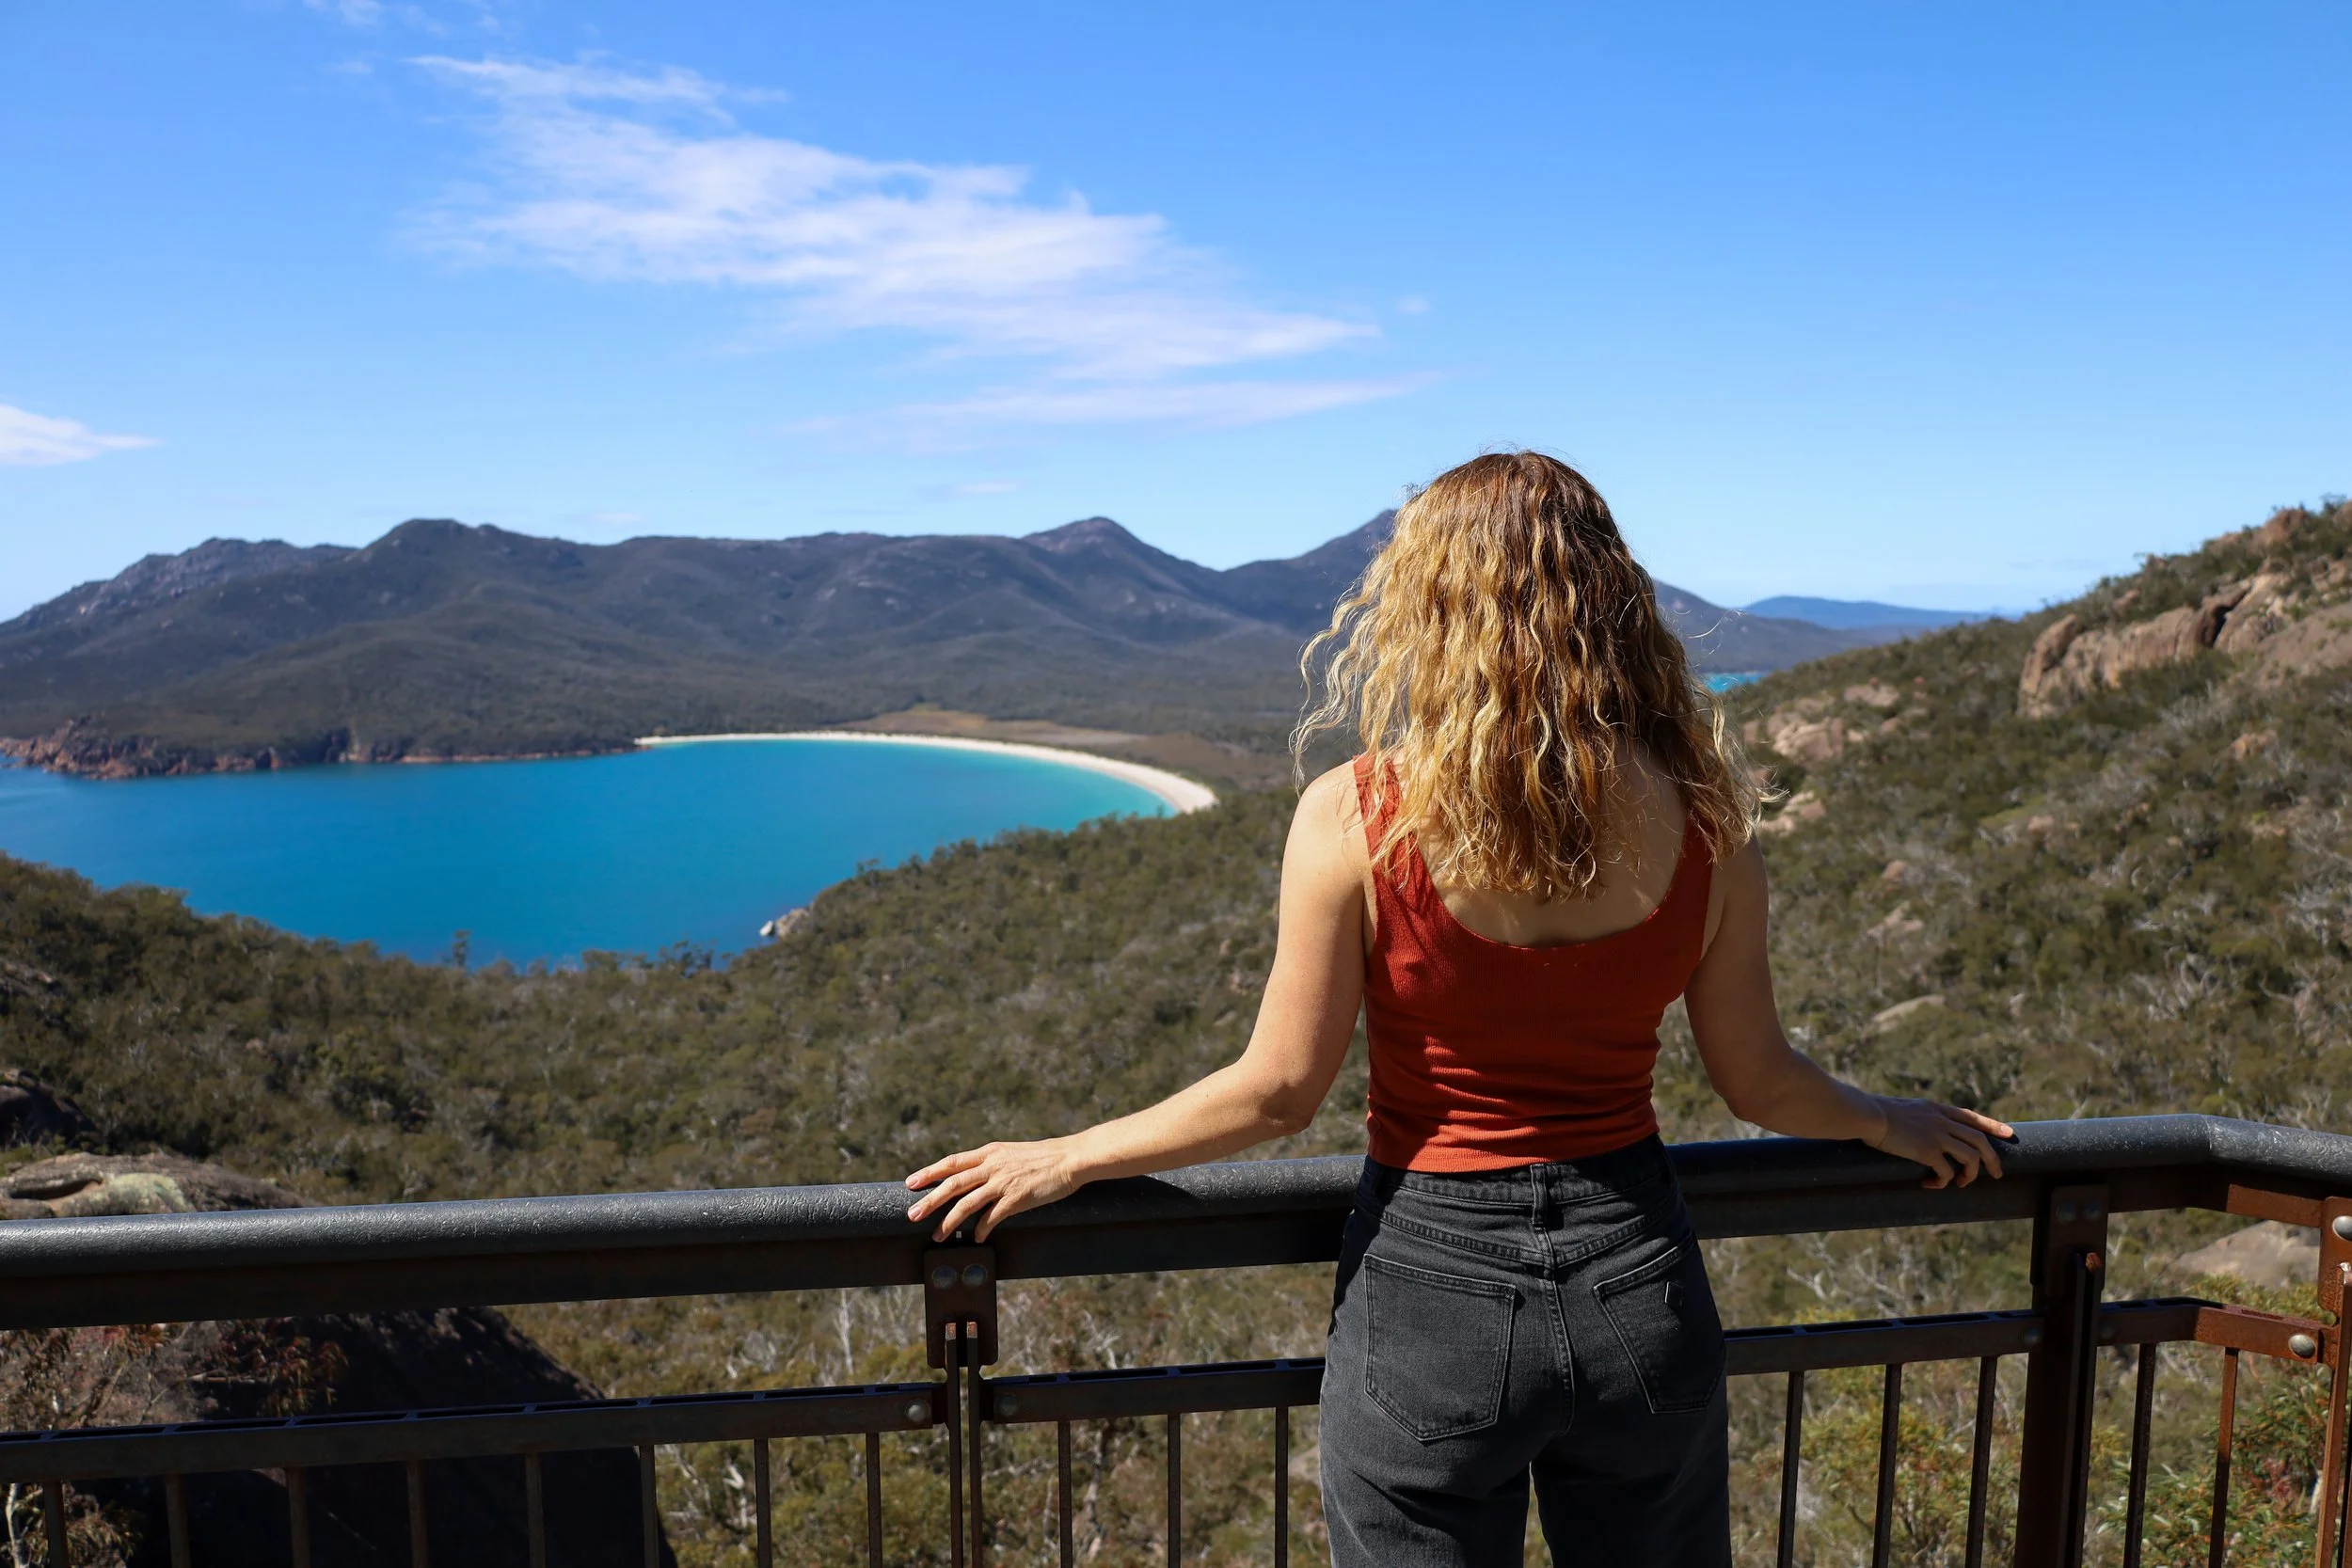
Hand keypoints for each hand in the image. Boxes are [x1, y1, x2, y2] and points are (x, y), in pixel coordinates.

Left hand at [905, 1140, 1082, 1242]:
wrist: (1069, 1159)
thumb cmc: (1042, 1158)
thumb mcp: (1011, 1153)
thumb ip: (991, 1163)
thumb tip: (972, 1176)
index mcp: (989, 1153)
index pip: (952, 1162)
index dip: (929, 1173)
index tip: (911, 1183)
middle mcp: (992, 1166)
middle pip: (953, 1184)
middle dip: (930, 1200)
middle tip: (913, 1215)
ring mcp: (1004, 1182)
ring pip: (967, 1203)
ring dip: (949, 1221)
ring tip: (937, 1235)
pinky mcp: (1017, 1198)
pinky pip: (992, 1216)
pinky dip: (981, 1229)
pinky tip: (976, 1238)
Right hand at [1866, 1098, 2015, 1188]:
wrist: (1868, 1115)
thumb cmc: (1877, 1112)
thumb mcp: (1905, 1109)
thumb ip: (1919, 1117)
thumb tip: (1918, 1128)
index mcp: (1937, 1110)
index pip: (1971, 1117)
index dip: (1992, 1125)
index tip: (2008, 1134)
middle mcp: (1942, 1121)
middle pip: (1979, 1140)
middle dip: (1992, 1159)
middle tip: (1996, 1174)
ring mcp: (1937, 1136)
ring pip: (1971, 1157)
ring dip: (1970, 1174)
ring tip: (1961, 1183)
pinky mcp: (1928, 1151)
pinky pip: (1946, 1171)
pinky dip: (1943, 1182)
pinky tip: (1931, 1185)